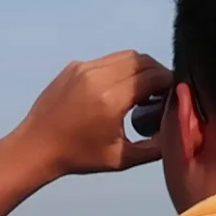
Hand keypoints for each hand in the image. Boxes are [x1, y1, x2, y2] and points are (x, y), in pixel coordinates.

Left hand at [12, 51, 172, 177]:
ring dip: (140, 69)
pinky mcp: (74, 66)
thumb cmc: (80, 156)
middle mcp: (98, 76)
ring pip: (125, 56)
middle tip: (162, 92)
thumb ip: (157, 147)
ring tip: (143, 91)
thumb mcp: (123, 158)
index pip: (153, 76)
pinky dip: (121, 69)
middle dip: (158, 73)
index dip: (170, 83)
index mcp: (111, 99)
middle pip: (142, 61)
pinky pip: (107, 60)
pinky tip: (119, 90)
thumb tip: (179, 129)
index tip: (175, 95)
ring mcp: (84, 68)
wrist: (37, 146)